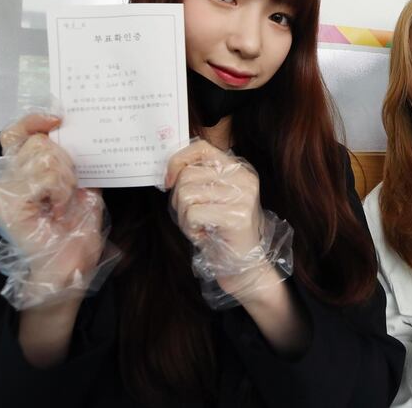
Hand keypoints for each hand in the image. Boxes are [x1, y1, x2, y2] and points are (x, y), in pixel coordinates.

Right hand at [0, 114, 106, 305]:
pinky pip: (45, 175)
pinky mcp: (9, 202)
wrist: (70, 266)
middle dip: (65, 162)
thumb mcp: (80, 187)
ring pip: (45, 155)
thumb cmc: (74, 230)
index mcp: (15, 172)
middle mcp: (2, 178)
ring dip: (65, 179)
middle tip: (68, 191)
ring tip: (63, 202)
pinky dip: (60, 189)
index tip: (57, 119)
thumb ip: (75, 162)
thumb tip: (83, 135)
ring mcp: (2, 189)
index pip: (16, 133)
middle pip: (38, 141)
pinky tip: (58, 208)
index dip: (33, 120)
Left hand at [166, 139, 268, 300]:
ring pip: (186, 194)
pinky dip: (190, 228)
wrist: (243, 264)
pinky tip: (204, 235)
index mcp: (238, 168)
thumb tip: (168, 171)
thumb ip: (196, 179)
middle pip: (188, 175)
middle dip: (178, 199)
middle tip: (191, 217)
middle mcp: (244, 177)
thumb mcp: (210, 197)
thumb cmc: (221, 230)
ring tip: (199, 226)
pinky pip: (192, 214)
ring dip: (183, 216)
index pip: (201, 147)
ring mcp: (243, 196)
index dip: (178, 161)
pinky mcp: (237, 216)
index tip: (168, 181)